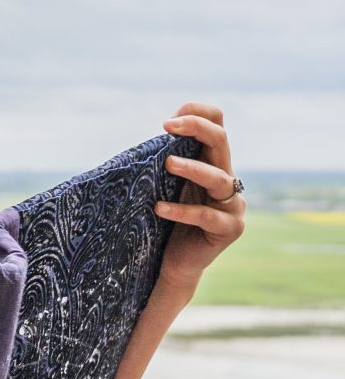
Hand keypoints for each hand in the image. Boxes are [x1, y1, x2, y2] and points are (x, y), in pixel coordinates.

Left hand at [153, 102, 245, 294]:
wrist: (172, 264)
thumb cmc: (163, 221)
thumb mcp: (161, 185)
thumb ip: (161, 162)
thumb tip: (145, 136)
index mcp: (211, 163)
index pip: (218, 125)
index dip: (199, 115)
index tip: (171, 117)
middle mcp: (227, 179)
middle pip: (221, 142)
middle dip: (197, 128)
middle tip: (168, 125)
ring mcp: (232, 205)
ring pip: (219, 179)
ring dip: (193, 169)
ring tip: (168, 163)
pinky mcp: (230, 229)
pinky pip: (207, 216)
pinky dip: (182, 211)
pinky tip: (160, 208)